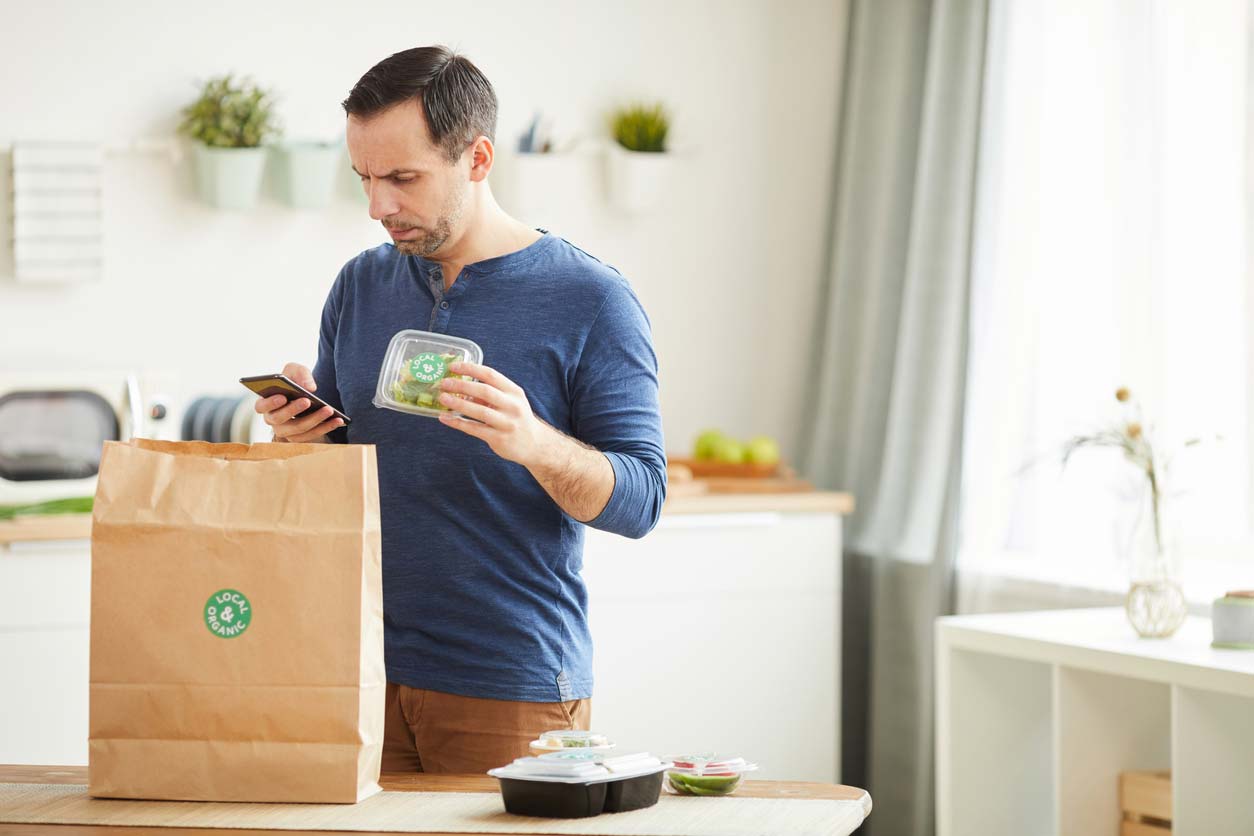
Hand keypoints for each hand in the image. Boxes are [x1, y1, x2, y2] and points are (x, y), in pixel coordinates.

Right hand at [255, 362, 343, 442]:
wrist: (306, 393)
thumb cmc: (295, 380)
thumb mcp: (296, 370)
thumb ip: (300, 374)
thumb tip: (310, 388)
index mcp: (265, 403)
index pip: (261, 406)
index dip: (270, 403)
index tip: (283, 397)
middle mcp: (273, 420)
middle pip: (279, 420)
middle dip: (294, 410)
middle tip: (308, 401)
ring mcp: (286, 431)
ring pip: (298, 430)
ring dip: (314, 420)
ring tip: (329, 410)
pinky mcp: (300, 437)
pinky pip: (312, 436)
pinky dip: (325, 427)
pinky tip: (338, 420)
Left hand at [437, 362, 551, 465]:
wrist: (535, 444)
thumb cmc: (517, 419)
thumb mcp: (509, 402)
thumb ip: (489, 394)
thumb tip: (460, 386)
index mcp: (514, 392)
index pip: (490, 375)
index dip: (470, 369)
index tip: (453, 367)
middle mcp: (513, 406)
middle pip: (484, 391)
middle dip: (461, 386)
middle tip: (444, 383)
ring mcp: (507, 423)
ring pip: (479, 411)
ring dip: (458, 404)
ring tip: (442, 398)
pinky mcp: (500, 439)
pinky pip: (475, 429)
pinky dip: (458, 423)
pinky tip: (446, 418)